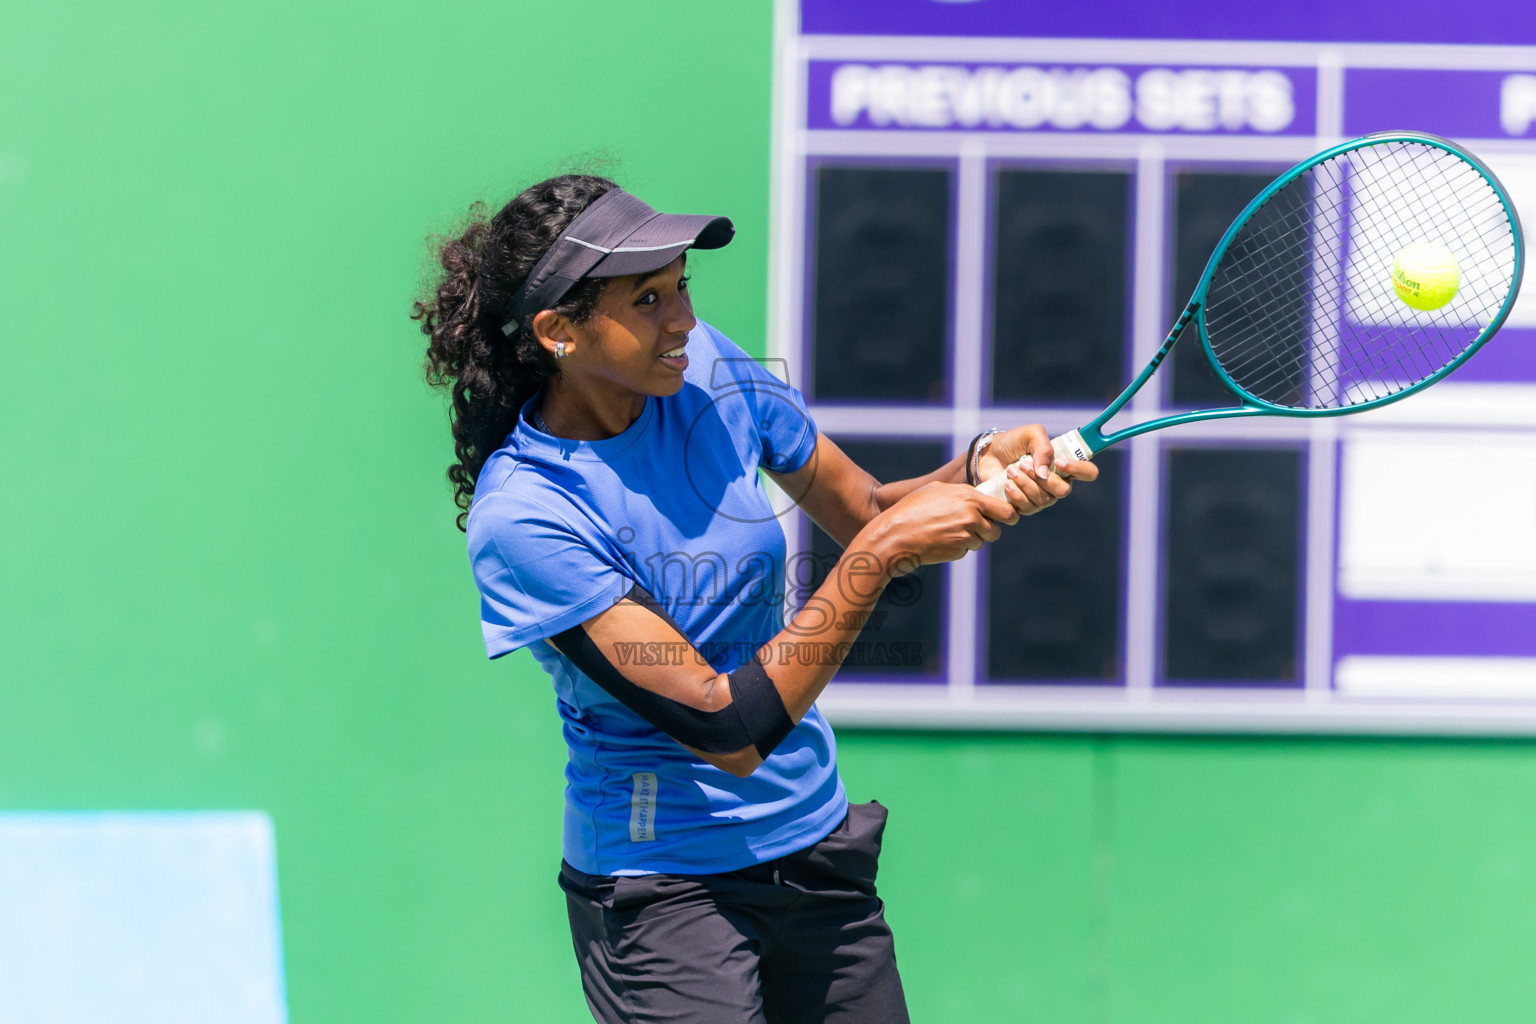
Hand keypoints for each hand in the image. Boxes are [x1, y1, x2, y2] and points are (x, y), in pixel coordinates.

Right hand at [860, 482, 1016, 575]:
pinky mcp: (957, 552)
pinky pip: (966, 550)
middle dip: (989, 530)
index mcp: (969, 498)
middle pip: (996, 530)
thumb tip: (978, 496)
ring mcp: (965, 536)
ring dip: (970, 539)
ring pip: (981, 541)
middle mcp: (971, 517)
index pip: (1005, 510)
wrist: (894, 536)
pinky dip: (957, 547)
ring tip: (947, 531)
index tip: (1004, 517)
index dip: (1006, 515)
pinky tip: (939, 540)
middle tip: (976, 528)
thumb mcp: (936, 490)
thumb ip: (962, 492)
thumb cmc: (911, 509)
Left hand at [977, 425, 1099, 515]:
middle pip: (1063, 491)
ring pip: (1044, 500)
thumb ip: (1043, 448)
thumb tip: (1044, 474)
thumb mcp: (1030, 434)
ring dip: (1026, 484)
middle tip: (1022, 464)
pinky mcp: (1025, 506)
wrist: (987, 454)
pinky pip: (1028, 508)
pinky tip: (1007, 484)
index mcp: (1065, 465)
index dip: (1079, 469)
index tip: (1061, 462)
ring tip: (1010, 470)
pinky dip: (1016, 495)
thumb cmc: (1013, 442)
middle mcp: (1056, 483)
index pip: (1088, 472)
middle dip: (1042, 478)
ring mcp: (1042, 497)